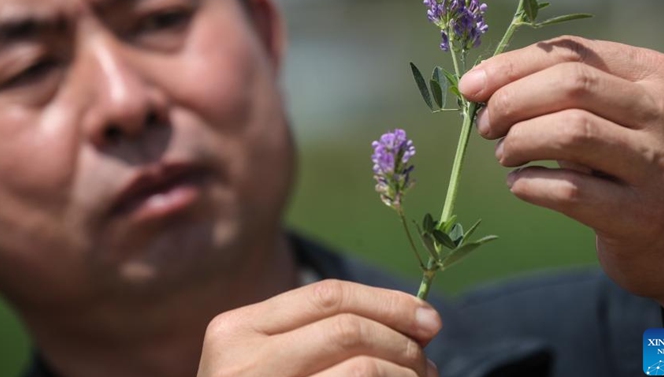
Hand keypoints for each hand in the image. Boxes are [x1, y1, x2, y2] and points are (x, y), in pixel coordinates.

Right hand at [197, 280, 440, 376]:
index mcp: (236, 329)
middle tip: (426, 359)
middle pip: (347, 328)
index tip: (427, 317)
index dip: (386, 301)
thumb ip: (320, 334)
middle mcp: (242, 362)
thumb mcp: (265, 360)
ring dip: (405, 372)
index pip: (327, 295)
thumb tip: (414, 319)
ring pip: (361, 367)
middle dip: (401, 339)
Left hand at [459, 36, 663, 344]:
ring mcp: (660, 166)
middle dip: (511, 101)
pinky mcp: (642, 215)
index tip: (471, 86)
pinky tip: (519, 183)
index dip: (511, 66)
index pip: (574, 53)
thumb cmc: (627, 164)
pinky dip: (528, 184)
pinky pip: (568, 190)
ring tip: (505, 153)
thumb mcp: (613, 115)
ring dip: (519, 141)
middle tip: (486, 124)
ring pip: (571, 132)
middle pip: (571, 85)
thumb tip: (480, 83)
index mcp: (659, 76)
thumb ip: (563, 90)